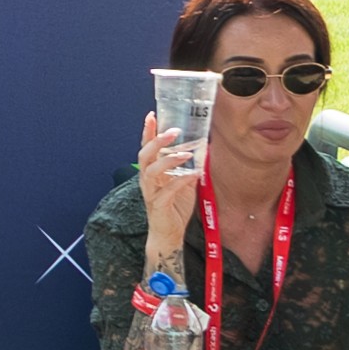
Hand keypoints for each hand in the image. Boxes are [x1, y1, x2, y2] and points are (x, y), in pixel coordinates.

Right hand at [134, 111, 198, 249]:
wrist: (169, 234)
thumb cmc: (175, 207)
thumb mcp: (184, 183)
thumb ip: (189, 167)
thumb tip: (203, 150)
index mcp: (151, 172)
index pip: (147, 147)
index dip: (148, 132)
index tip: (151, 115)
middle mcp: (147, 180)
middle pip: (145, 155)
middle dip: (156, 140)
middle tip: (173, 131)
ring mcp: (151, 192)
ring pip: (152, 171)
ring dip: (169, 159)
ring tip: (186, 153)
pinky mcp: (159, 205)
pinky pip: (168, 190)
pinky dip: (182, 181)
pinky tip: (194, 175)